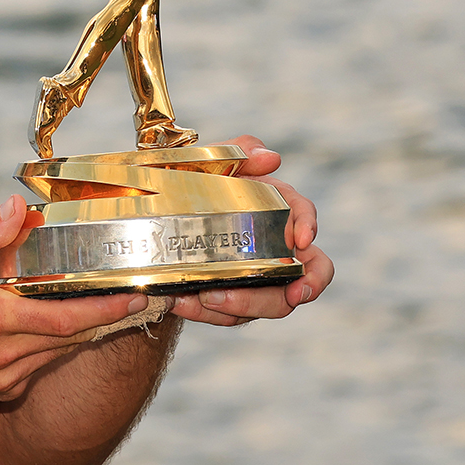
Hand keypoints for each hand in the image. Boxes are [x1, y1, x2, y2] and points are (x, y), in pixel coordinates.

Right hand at [0, 198, 159, 402]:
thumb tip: (16, 207)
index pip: (66, 318)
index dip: (105, 310)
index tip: (134, 297)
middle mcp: (3, 355)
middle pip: (70, 339)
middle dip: (103, 319)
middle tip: (132, 300)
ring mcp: (1, 378)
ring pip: (56, 355)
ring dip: (79, 334)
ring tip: (102, 311)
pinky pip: (36, 368)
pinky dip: (50, 348)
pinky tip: (52, 330)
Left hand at [169, 135, 333, 325]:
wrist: (156, 212)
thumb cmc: (194, 182)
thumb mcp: (212, 161)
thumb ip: (241, 150)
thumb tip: (271, 158)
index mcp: (276, 211)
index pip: (305, 218)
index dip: (309, 228)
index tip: (301, 240)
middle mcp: (275, 248)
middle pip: (304, 276)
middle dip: (297, 289)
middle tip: (287, 296)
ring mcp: (255, 278)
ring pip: (267, 304)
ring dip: (242, 305)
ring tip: (207, 296)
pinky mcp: (231, 299)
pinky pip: (227, 314)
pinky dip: (205, 312)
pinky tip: (182, 301)